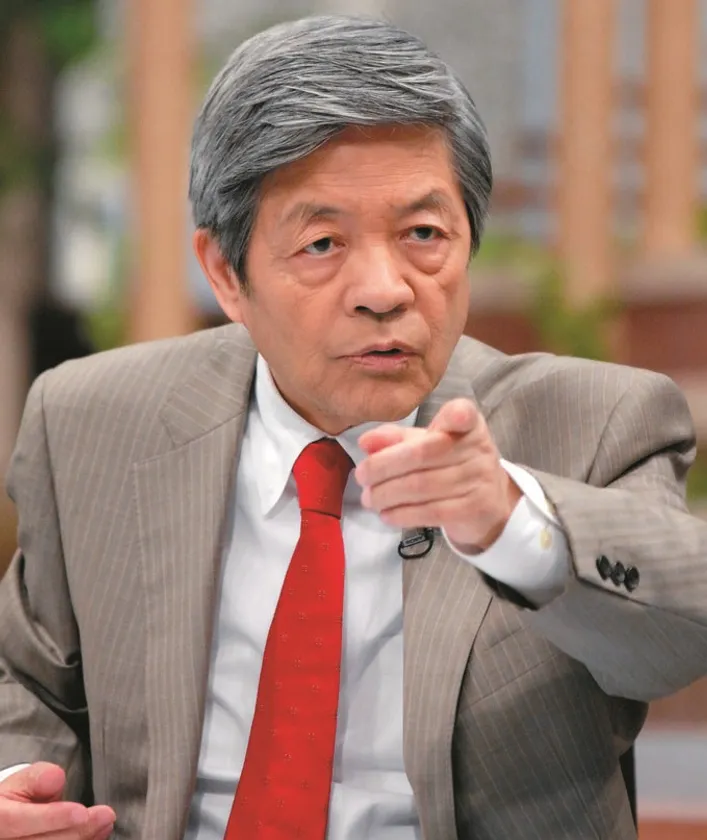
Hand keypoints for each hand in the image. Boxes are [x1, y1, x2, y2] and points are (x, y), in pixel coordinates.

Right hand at [0, 762, 114, 839]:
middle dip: (76, 831)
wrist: (8, 824)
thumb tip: (54, 779)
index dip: (51, 818)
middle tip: (105, 815)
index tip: (81, 812)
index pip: (17, 821)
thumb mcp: (21, 783)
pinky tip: (96, 835)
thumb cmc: (15, 803)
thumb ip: (37, 778)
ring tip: (104, 823)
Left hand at [356, 398, 521, 550]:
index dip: (459, 415)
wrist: (487, 503)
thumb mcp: (426, 445)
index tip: (455, 418)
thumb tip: (365, 442)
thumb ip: (396, 440)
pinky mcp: (474, 509)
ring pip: (422, 486)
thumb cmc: (450, 465)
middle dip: (383, 466)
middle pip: (422, 454)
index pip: (465, 415)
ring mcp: (478, 480)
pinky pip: (431, 511)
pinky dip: (402, 514)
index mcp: (467, 425)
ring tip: (369, 498)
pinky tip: (386, 514)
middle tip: (361, 476)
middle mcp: (478, 449)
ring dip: (387, 494)